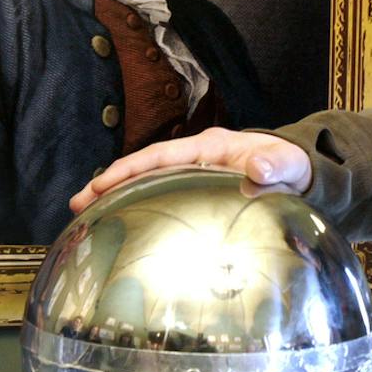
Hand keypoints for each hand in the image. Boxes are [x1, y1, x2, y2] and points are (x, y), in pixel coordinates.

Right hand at [69, 127, 310, 212]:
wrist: (296, 173)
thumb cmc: (289, 166)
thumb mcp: (287, 164)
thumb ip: (276, 165)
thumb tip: (260, 168)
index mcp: (208, 147)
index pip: (160, 156)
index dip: (129, 169)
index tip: (101, 185)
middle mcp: (193, 157)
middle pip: (143, 168)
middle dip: (108, 183)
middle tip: (76, 204)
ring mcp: (190, 172)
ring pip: (145, 182)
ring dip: (115, 195)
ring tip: (83, 215)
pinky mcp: (193, 188)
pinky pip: (158, 194)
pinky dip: (134, 205)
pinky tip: (117, 225)